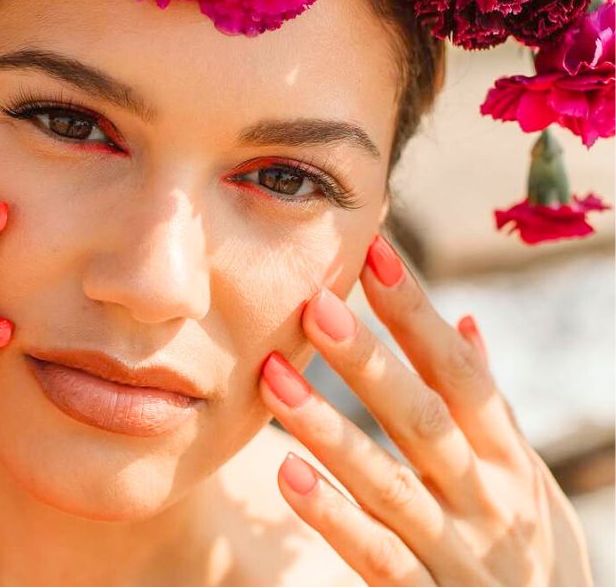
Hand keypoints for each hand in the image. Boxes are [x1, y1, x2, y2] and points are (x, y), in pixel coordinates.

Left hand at [259, 235, 593, 585]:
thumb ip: (490, 407)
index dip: (417, 311)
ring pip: (388, 484)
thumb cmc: (532, 548)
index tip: (374, 251)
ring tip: (275, 377)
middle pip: (423, 418)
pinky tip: (288, 474)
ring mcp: (458, 554)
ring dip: (330, 428)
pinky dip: (333, 516)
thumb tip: (466, 323)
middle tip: (314, 304)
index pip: (459, 371)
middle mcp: (486, 499)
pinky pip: (376, 558)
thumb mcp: (525, 475)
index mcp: (506, 457)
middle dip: (369, 360)